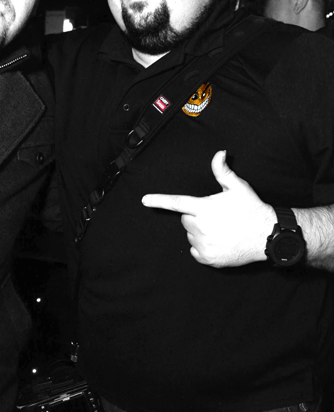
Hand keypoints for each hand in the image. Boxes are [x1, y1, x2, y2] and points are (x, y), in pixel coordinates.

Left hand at [142, 150, 274, 266]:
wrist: (266, 236)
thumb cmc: (251, 209)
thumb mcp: (238, 187)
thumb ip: (222, 171)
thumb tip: (219, 153)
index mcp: (205, 208)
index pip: (177, 202)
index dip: (159, 201)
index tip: (144, 200)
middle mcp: (201, 227)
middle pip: (185, 220)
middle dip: (195, 216)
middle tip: (214, 216)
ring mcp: (204, 244)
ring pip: (190, 235)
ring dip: (199, 232)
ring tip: (220, 229)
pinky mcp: (208, 258)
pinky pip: (195, 251)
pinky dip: (202, 247)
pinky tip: (218, 242)